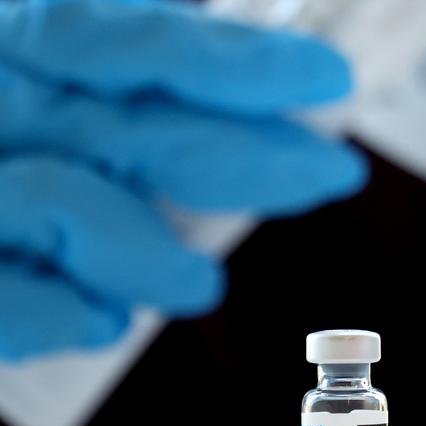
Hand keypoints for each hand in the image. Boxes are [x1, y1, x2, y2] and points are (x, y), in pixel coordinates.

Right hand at [0, 0, 366, 359]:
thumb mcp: (36, 71)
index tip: (327, 80)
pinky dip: (53, 314)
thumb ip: (109, 74)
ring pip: (66, 208)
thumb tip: (209, 76)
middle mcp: (0, 107)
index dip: (240, 62)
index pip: (143, 40)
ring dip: (148, 253)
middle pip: (140, 130)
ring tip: (200, 289)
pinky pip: (0, 298)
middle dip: (248, 155)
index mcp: (21, 46)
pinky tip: (100, 322)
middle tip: (330, 172)